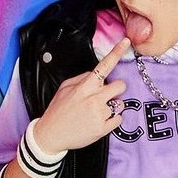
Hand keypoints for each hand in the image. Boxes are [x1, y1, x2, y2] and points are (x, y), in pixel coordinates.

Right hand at [33, 37, 130, 154]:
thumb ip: (82, 78)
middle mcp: (94, 99)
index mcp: (84, 87)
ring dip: (112, 106)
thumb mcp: (64, 88)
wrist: (51, 135)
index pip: (104, 66)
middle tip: (105, 94)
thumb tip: (95, 73)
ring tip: (97, 111)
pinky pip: (119, 119)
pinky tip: (99, 121)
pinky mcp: (103, 129)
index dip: (116, 53)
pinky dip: (112, 119)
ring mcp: (99, 114)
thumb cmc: (58, 110)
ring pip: (120, 104)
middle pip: (121, 86)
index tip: (126, 42)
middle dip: (116, 89)